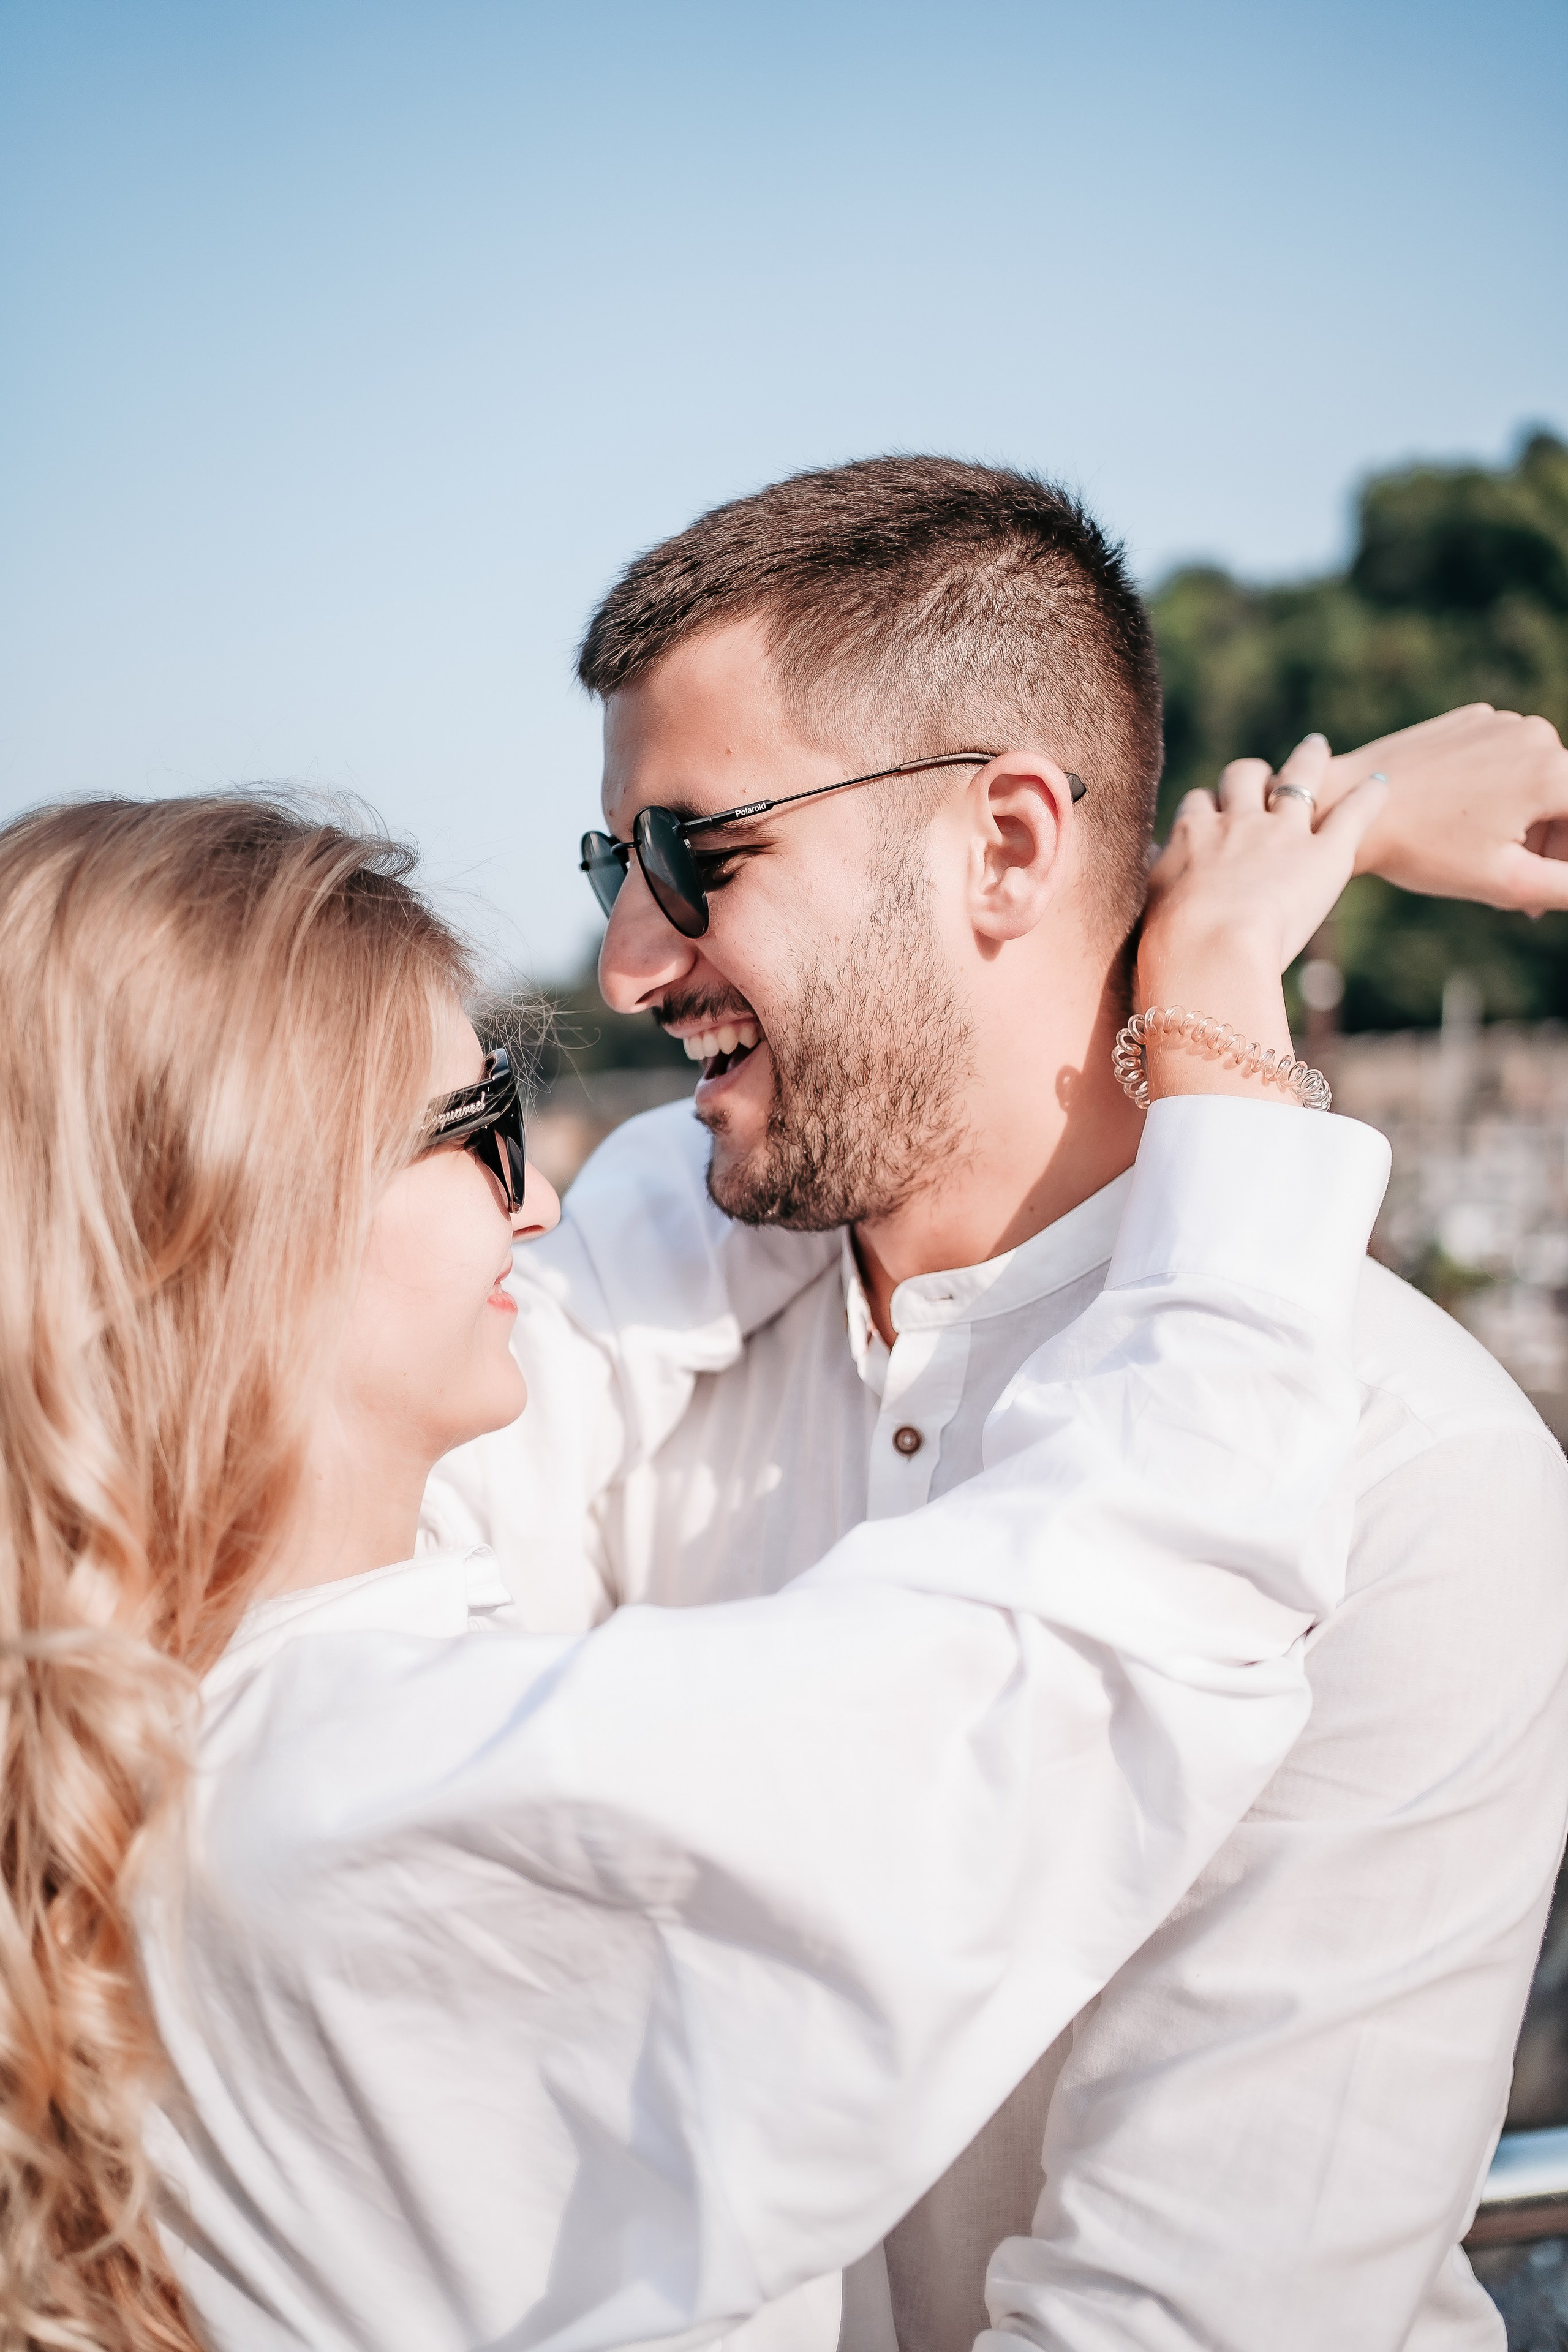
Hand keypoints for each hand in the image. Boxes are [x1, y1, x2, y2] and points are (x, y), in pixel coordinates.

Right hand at [1136, 738, 1387, 1103]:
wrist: (1206, 949)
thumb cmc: (1167, 946)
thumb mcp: (1145, 910)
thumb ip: (1151, 884)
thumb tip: (1136, 873)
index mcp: (1190, 838)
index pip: (1198, 806)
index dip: (1208, 808)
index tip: (1213, 815)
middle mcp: (1235, 823)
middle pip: (1241, 778)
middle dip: (1250, 776)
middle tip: (1262, 778)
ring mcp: (1282, 834)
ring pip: (1296, 777)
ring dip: (1308, 759)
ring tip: (1316, 747)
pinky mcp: (1325, 854)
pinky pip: (1352, 811)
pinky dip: (1368, 794)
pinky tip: (1380, 779)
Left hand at [1316, 705, 1567, 913]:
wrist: (1350, 804)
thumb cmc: (1426, 849)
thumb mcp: (1508, 882)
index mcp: (1554, 772)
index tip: (1548, 879)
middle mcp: (1538, 734)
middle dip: (1555, 848)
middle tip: (1528, 899)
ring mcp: (1502, 721)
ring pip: (1538, 779)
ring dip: (1529, 823)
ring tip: (1494, 863)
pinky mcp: (1472, 719)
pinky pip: (1505, 759)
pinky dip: (1500, 792)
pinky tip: (1466, 824)